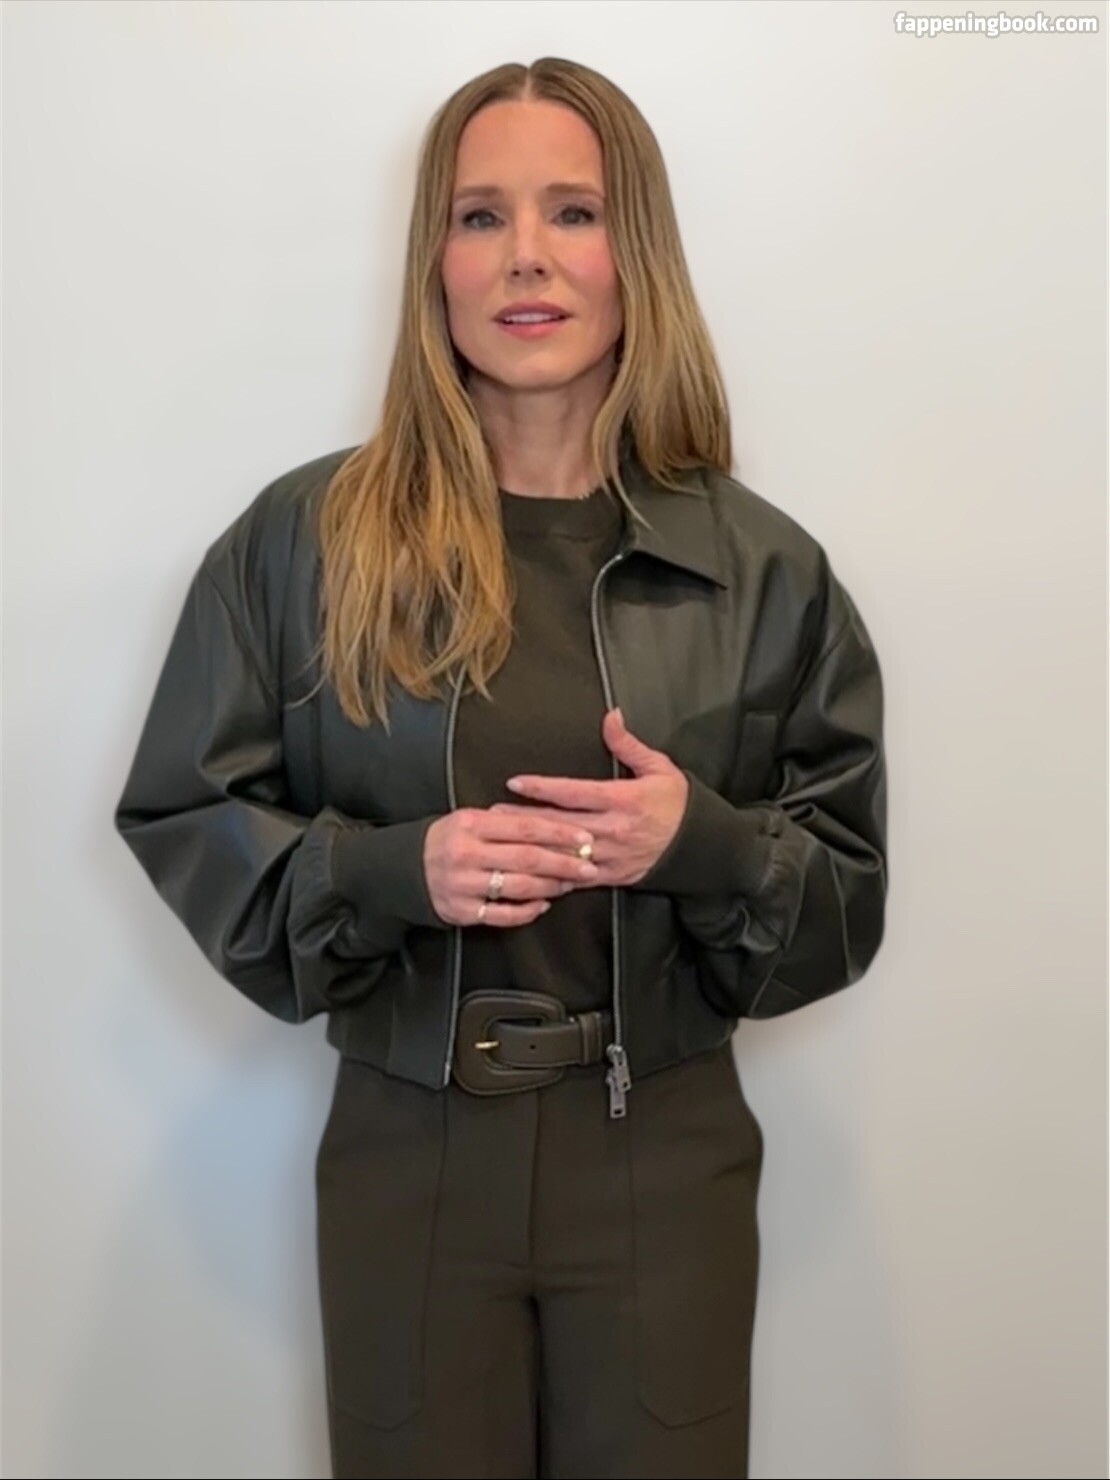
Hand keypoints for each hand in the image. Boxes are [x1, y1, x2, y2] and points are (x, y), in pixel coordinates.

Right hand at [423, 806, 600, 928]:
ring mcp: (464, 884)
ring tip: (569, 884)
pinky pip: (503, 914)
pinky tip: (543, 905)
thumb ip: (506, 821)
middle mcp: (467, 854)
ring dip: (550, 886)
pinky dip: (527, 911)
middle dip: (564, 862)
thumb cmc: (446, 841)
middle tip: (589, 865)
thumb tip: (554, 825)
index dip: (559, 833)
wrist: (404, 869)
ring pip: (519, 887)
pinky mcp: (462, 911)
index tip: (584, 837)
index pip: (525, 827)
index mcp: (472, 825)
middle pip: (527, 858)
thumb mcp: (469, 819)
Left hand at [489, 708, 688, 887]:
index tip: (515, 782)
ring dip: (532, 847)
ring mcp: (611, 856)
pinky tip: (530, 873)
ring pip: (564, 854)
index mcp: (623, 800)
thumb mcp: (658, 767)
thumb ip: (627, 744)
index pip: (574, 793)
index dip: (542, 788)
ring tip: (504, 841)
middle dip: (525, 819)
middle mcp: (614, 829)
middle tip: (493, 813)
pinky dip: (552, 876)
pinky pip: (577, 878)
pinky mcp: (612, 875)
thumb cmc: (677, 802)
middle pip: (560, 824)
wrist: (700, 845)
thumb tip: (610, 715)